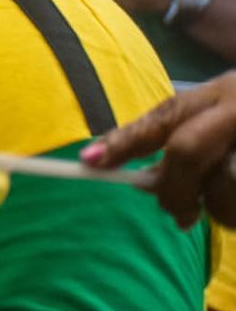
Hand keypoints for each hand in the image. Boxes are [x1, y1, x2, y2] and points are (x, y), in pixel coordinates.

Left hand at [84, 74, 235, 227]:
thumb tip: (136, 176)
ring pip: (221, 194)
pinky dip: (235, 214)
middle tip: (176, 212)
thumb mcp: (224, 108)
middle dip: (173, 188)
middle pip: (186, 152)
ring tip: (226, 203)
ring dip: (218, 209)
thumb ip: (182, 135)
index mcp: (221, 96)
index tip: (90, 162)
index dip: (125, 142)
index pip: (164, 119)